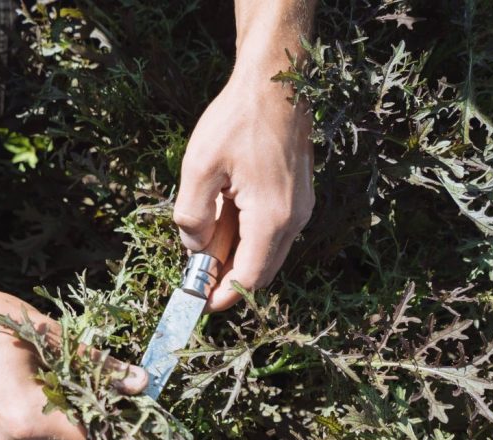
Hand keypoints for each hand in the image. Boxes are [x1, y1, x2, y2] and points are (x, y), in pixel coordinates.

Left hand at [173, 61, 314, 310]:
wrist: (277, 82)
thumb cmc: (237, 120)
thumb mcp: (199, 168)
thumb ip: (193, 216)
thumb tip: (194, 248)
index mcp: (272, 218)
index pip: (249, 278)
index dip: (223, 296)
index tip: (198, 304)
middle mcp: (293, 220)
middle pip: (260, 271)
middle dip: (227, 279)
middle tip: (194, 278)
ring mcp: (299, 208)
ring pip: (265, 252)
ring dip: (234, 255)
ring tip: (202, 240)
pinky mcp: (297, 197)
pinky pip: (269, 231)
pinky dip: (245, 236)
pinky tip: (221, 217)